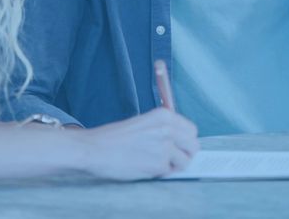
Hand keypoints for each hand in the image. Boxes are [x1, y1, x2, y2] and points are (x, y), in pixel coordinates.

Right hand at [73, 108, 199, 180]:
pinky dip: (160, 173)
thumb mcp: (143, 123)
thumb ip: (163, 130)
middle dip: (184, 154)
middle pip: (194, 146)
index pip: (191, 130)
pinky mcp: (159, 164)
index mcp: (164, 115)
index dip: (184, 141)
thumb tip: (181, 143)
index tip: (177, 146)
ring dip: (173, 165)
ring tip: (155, 163)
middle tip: (170, 158)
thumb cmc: (113, 138)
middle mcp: (167, 128)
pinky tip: (145, 167)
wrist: (94, 149)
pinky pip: (170, 172)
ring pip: (185, 161)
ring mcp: (165, 146)